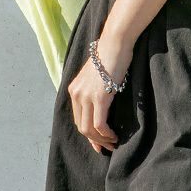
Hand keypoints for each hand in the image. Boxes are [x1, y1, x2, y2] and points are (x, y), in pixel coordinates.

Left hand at [67, 34, 133, 152]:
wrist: (115, 43)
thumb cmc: (111, 57)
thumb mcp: (97, 76)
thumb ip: (94, 90)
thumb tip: (102, 106)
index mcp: (74, 89)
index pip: (78, 118)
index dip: (88, 134)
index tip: (99, 143)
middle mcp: (76, 93)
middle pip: (81, 126)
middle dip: (94, 141)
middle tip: (107, 147)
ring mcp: (86, 96)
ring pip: (89, 129)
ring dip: (101, 140)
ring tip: (112, 143)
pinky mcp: (98, 97)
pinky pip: (99, 124)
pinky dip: (106, 134)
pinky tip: (114, 136)